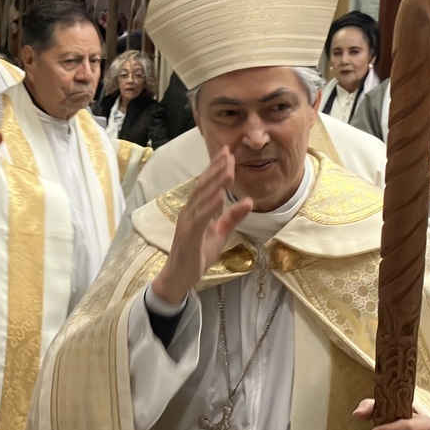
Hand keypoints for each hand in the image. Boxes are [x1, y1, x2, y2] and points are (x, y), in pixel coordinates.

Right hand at [150, 147, 252, 306]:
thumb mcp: (220, 233)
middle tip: (228, 154)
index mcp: (196, 210)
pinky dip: (210, 206)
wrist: (180, 277)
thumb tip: (249, 200)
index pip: (206, 185)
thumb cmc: (198, 254)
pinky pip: (200, 218)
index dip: (216, 168)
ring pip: (201, 199)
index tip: (227, 153)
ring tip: (228, 170)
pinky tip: (220, 197)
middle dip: (216, 170)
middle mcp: (189, 212)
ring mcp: (187, 223)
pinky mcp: (189, 236)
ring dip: (215, 183)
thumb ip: (232, 217)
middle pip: (203, 187)